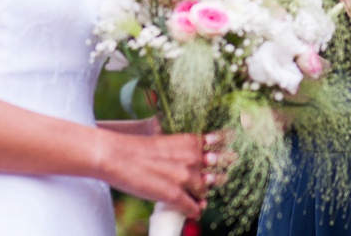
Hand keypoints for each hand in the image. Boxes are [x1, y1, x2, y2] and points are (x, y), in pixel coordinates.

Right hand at [97, 130, 227, 218]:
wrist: (116, 155)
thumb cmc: (136, 147)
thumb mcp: (165, 142)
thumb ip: (182, 149)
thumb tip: (195, 158)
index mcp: (190, 141)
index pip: (219, 142)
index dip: (227, 145)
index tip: (233, 147)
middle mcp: (192, 158)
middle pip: (216, 170)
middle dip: (219, 176)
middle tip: (220, 178)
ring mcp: (184, 177)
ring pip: (205, 191)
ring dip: (204, 195)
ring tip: (203, 198)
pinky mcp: (174, 194)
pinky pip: (192, 207)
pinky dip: (194, 210)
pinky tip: (194, 210)